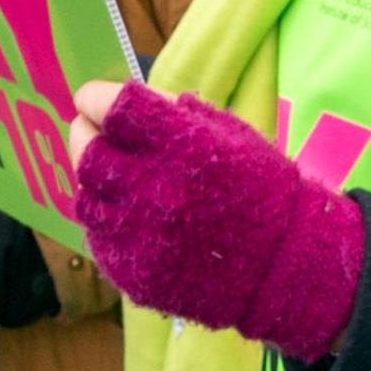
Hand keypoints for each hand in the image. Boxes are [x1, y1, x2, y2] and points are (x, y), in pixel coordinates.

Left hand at [64, 78, 362, 360]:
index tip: (92, 98)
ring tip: (113, 175)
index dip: (95, 98)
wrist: (285, 264)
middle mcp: (156, 189)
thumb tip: (117, 100)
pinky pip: (99, 235)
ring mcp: (141, 236)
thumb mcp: (229, 131)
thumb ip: (172, 111)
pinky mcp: (134, 272)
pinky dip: (105, 217)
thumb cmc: (261, 187)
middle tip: (91, 130)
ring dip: (94, 178)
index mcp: (184, 145)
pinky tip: (127, 211)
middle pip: (88, 152)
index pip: (114, 108)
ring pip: (87, 195)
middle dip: (85, 133)